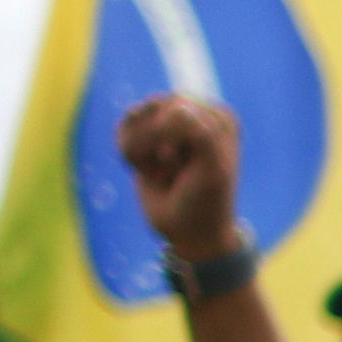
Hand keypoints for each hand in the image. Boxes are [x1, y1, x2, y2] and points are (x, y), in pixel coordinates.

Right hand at [114, 92, 243, 260]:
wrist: (189, 234)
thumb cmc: (205, 202)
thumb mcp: (212, 169)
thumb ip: (200, 133)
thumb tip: (177, 106)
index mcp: (219, 117)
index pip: (180, 108)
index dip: (176, 141)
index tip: (192, 169)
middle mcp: (195, 112)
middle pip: (154, 108)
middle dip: (158, 144)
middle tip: (176, 173)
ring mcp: (167, 123)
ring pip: (134, 118)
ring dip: (143, 152)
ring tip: (163, 174)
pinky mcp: (144, 137)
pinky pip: (122, 131)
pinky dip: (129, 155)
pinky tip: (147, 171)